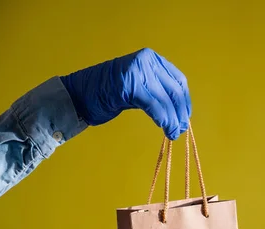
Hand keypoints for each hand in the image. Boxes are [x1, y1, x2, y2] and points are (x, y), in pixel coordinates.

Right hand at [60, 48, 190, 139]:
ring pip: (165, 99)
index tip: (185, 118)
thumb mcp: (139, 88)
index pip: (178, 81)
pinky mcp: (130, 84)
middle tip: (180, 130)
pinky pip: (153, 105)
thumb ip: (157, 93)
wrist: (79, 95)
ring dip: (172, 120)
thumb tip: (180, 114)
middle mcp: (146, 60)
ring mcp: (137, 70)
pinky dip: (162, 118)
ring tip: (173, 134)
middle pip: (174, 90)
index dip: (185, 102)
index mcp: (151, 58)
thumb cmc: (109, 94)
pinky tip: (164, 127)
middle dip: (180, 113)